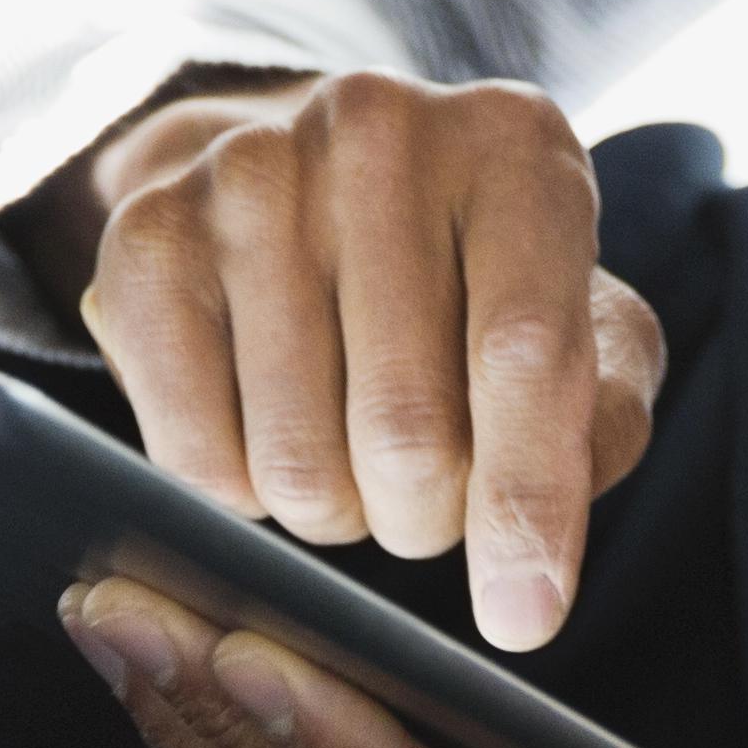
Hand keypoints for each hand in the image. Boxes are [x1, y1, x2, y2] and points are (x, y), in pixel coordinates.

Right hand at [35, 71, 665, 646]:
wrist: (308, 177)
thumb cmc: (474, 277)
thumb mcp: (582, 322)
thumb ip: (599, 420)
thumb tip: (532, 554)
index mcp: (515, 145)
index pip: (525, 351)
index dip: (526, 501)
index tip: (524, 617)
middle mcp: (380, 130)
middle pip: (406, 430)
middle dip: (428, 519)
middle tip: (428, 498)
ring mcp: (251, 171)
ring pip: (296, 464)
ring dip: (338, 517)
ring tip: (353, 459)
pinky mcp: (148, 234)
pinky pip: (195, 459)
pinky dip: (242, 503)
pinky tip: (270, 440)